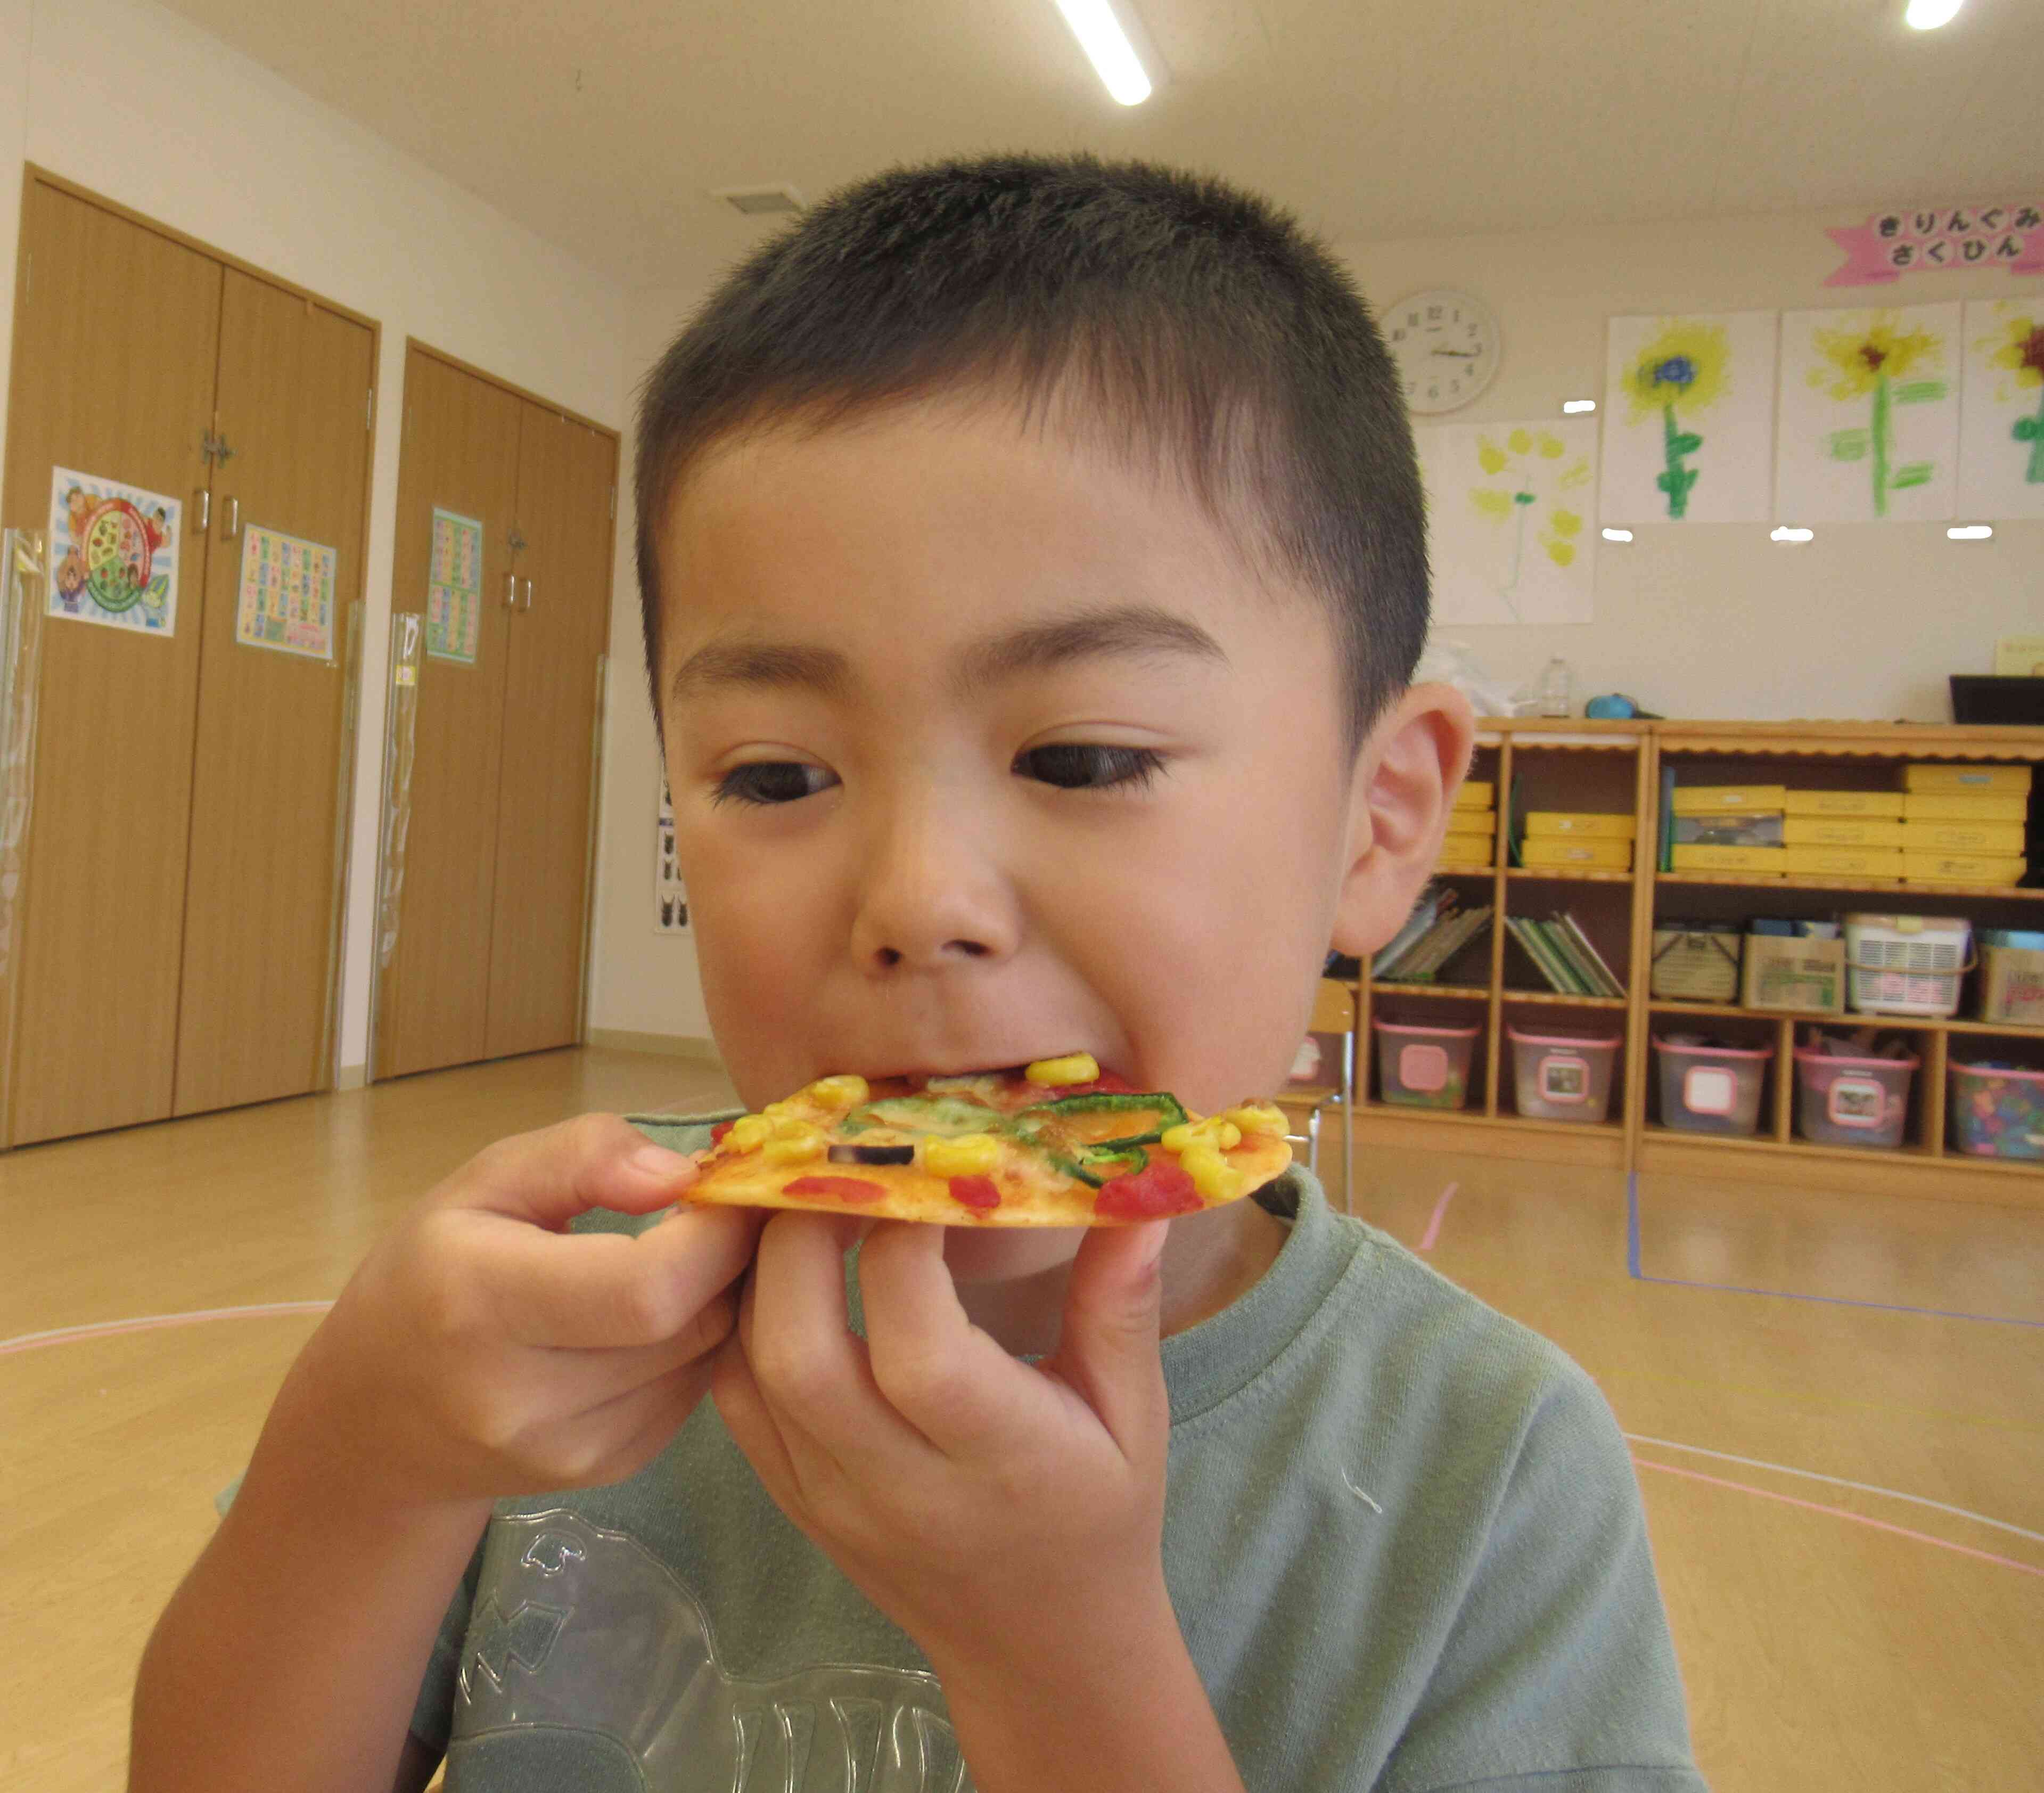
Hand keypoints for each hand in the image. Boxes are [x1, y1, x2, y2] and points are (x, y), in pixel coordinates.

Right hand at [285, 1113, 761, 1508]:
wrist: (376, 1416)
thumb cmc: (430, 1272)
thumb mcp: (483, 1181)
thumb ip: (582, 1155)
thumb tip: (681, 1174)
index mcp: (480, 1303)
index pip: (647, 1287)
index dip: (714, 1233)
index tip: (722, 1188)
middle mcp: (522, 1398)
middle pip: (691, 1324)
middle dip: (728, 1259)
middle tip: (714, 1215)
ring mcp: (567, 1451)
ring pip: (705, 1360)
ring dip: (717, 1301)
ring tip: (680, 1261)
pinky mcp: (604, 1473)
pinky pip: (692, 1395)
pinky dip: (695, 1345)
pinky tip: (655, 1318)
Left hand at [711, 1215, 1174, 1673]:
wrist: (1041, 1650)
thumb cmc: (1100, 1515)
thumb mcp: (1134, 1411)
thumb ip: (1121, 1300)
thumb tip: (1146, 1188)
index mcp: (995, 1458)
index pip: (916, 1345)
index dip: (901, 1242)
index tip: (923, 1169)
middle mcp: (896, 1484)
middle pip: (800, 1352)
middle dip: (801, 1238)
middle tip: (837, 1162)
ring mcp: (829, 1497)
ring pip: (750, 1369)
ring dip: (760, 1271)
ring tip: (804, 1197)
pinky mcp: (792, 1499)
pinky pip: (735, 1399)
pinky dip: (742, 1323)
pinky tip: (782, 1270)